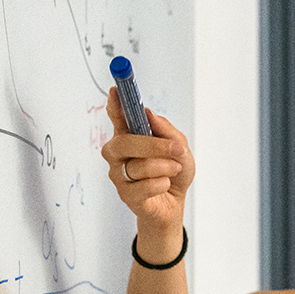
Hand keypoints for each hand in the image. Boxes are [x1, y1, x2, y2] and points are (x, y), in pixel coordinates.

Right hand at [101, 87, 194, 231]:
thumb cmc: (173, 171)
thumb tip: (148, 113)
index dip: (114, 104)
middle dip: (154, 145)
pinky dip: (162, 184)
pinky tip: (164, 185)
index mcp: (129, 135)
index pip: (117, 116)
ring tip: (173, 169)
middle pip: (124, 142)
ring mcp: (118, 174)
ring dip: (165, 167)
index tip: (115, 91)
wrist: (174, 202)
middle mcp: (118, 153)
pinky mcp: (125, 194)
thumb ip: (165, 130)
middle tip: (175, 149)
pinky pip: (144, 186)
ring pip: (139, 166)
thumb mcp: (179, 146)